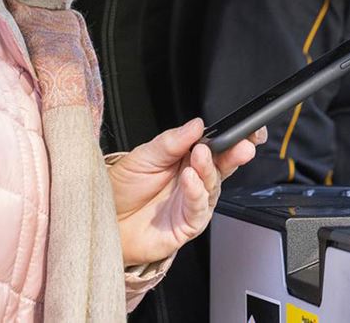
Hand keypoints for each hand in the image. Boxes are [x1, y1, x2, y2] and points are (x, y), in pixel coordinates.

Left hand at [107, 118, 265, 266]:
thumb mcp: (144, 156)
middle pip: (223, 166)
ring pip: (212, 186)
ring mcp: (193, 203)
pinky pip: (199, 209)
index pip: (217, 147)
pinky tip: (190, 180)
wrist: (106, 220)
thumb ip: (172, 141)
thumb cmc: (124, 189)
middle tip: (240, 145)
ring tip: (200, 157)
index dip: (234, 138)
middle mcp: (195, 180)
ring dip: (209, 170)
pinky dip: (197, 193)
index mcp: (187, 159)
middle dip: (235, 154)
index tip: (244, 130)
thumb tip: (196, 124)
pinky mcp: (188, 225)